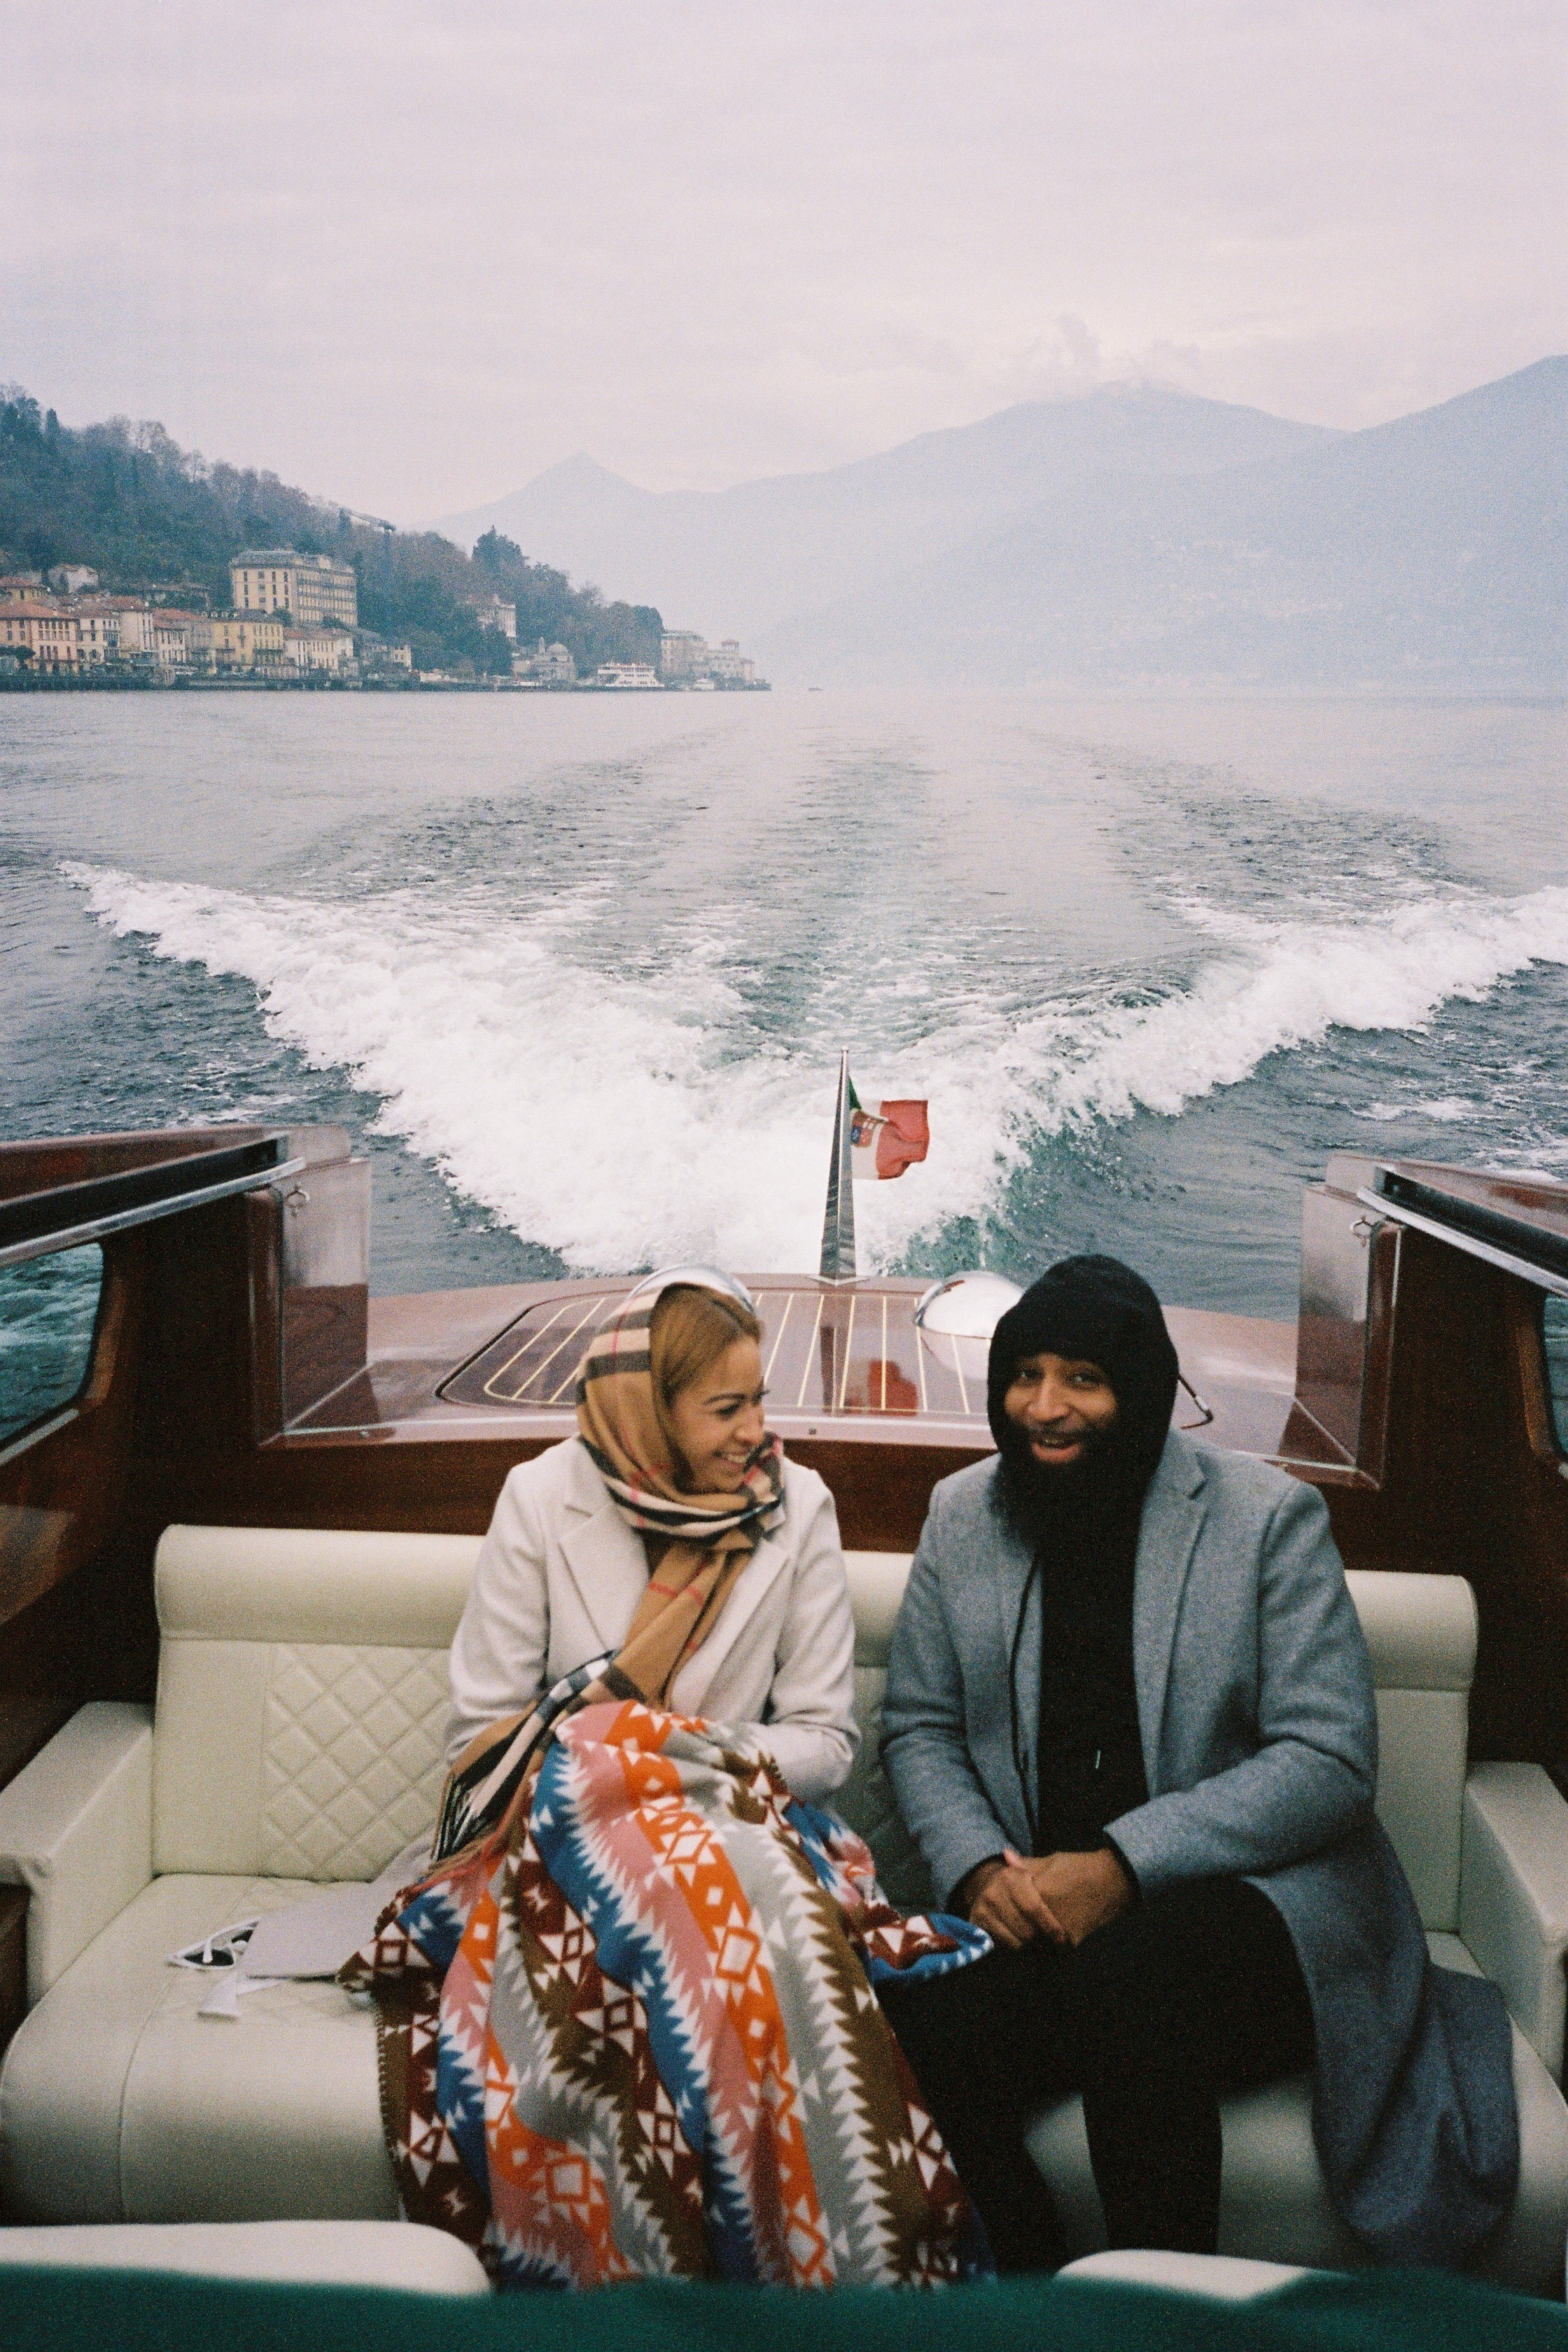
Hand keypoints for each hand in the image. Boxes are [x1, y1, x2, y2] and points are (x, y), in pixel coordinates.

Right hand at [956, 1854, 1068, 1950]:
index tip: (1062, 1937)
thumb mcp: (1026, 1871)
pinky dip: (1017, 1943)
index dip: (1050, 1925)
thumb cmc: (1014, 1880)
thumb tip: (1014, 1854)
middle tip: (1049, 1936)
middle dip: (1041, 1935)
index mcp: (1009, 1877)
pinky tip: (1020, 1935)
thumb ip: (1035, 1868)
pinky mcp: (977, 1923)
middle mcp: (993, 1893)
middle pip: (1027, 1929)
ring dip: (1030, 1941)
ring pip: (1018, 1939)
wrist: (983, 1884)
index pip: (1034, 1909)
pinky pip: (1007, 1944)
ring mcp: (983, 1910)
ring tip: (1035, 1935)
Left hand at [1002, 1846, 1133, 1946]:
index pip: (1013, 1907)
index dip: (1010, 1908)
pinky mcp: (1072, 1941)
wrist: (1112, 1881)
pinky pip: (1054, 1946)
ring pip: (1037, 1939)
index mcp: (1038, 1891)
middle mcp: (1047, 1913)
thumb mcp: (1051, 1861)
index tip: (1010, 1909)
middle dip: (1020, 1925)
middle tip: (1021, 1922)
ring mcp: (1060, 1929)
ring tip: (1038, 1926)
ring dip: (1035, 1936)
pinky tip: (1053, 1931)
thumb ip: (1026, 1865)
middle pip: (1023, 1926)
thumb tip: (1004, 1855)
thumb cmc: (1080, 1868)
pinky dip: (1051, 1942)